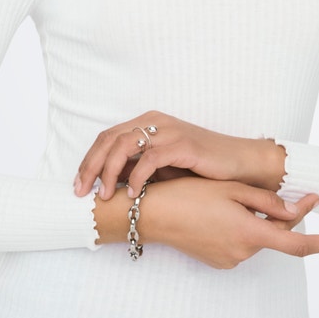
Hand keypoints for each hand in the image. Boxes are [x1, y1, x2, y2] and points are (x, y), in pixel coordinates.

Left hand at [75, 110, 284, 199]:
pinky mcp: (182, 145)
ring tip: (105, 195)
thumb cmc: (202, 167)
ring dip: (109, 171)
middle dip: (91, 166)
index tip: (79, 185)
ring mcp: (169, 131)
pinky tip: (133, 193)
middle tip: (81, 192)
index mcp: (148, 123)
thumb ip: (137, 167)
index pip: (107, 137)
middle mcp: (155, 122)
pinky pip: (149, 158)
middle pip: (109, 139)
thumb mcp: (163, 167)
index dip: (89, 160)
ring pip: (124, 145)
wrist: (239, 163)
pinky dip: (137, 176)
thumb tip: (107, 182)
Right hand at [92, 176, 318, 268]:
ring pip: (255, 237)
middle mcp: (243, 252)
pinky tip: (215, 214)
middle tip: (250, 191)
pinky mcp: (218, 261)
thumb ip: (270, 204)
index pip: (296, 244)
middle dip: (273, 216)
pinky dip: (238, 229)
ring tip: (221, 201)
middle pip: (273, 234)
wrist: (154, 215)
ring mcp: (230, 259)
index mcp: (250, 232)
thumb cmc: (191, 195)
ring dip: (251, 221)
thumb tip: (300, 211)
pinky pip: (239, 244)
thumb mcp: (233, 191)